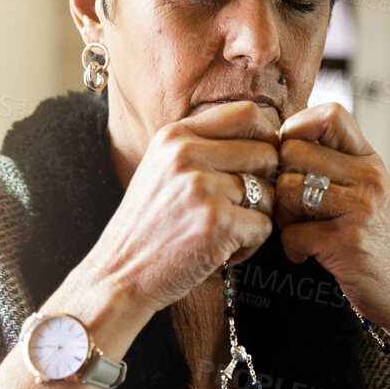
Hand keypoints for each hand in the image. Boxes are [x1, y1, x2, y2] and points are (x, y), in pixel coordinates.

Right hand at [79, 101, 281, 317]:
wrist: (119, 275)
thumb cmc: (147, 228)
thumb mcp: (162, 170)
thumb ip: (203, 147)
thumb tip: (266, 136)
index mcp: (175, 136)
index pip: (246, 113)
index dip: (267, 137)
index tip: (262, 162)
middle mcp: (187, 155)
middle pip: (266, 153)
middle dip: (265, 184)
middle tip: (240, 209)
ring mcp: (202, 188)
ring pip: (270, 194)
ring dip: (256, 219)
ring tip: (224, 234)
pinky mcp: (217, 223)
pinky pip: (264, 227)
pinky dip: (250, 245)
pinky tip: (221, 251)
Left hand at [272, 102, 389, 338]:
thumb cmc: (377, 243)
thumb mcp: (368, 192)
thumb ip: (336, 165)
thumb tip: (282, 140)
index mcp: (370, 161)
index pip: (330, 113)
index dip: (297, 127)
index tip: (292, 159)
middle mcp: (369, 178)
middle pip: (293, 152)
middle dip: (280, 180)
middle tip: (291, 207)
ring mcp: (360, 209)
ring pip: (288, 189)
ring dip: (283, 216)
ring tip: (298, 231)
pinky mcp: (347, 243)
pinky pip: (292, 232)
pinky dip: (291, 248)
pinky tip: (305, 255)